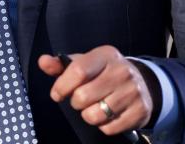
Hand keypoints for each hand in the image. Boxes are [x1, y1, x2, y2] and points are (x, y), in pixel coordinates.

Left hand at [38, 46, 153, 135]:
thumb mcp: (84, 63)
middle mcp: (122, 71)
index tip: (56, 94)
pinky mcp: (140, 112)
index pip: (78, 71)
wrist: (142, 84)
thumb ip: (60, 64)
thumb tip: (42, 62)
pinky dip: (103, 126)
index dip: (62, 86)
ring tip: (93, 107)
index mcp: (106, 55)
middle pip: (83, 96)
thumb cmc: (103, 73)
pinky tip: (107, 115)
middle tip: (80, 99)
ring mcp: (133, 92)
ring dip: (88, 115)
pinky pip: (109, 128)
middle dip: (75, 102)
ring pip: (95, 115)